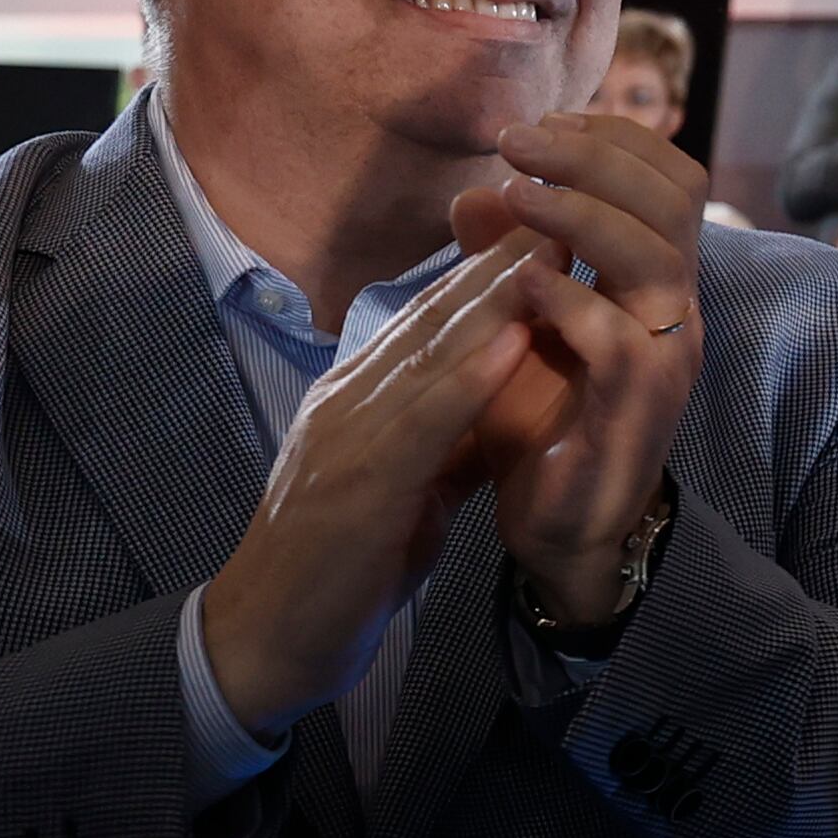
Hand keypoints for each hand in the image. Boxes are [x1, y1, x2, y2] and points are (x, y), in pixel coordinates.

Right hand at [197, 242, 558, 730]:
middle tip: (568, 196)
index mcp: (367, 396)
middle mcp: (354, 399)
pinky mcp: (355, 486)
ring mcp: (349, 436)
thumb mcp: (413, 481)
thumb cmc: (345, 560)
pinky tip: (509, 344)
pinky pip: (418, 424)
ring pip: (428, 351)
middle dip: (505, 254)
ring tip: (552, 240)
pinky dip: (465, 380)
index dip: (500, 265)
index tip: (562, 218)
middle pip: (438, 314)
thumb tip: (503, 391)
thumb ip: (451, 431)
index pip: (440, 318)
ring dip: (493, 294)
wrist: (268, 640)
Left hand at [450, 114, 713, 618]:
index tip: (542, 121)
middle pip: (674, 197)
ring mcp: (666, 355)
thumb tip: (477, 190)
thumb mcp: (516, 322)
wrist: (559, 524)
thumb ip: (505, 256)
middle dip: (594, 154)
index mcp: (656, 278)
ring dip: (581, 214)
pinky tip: (518, 287)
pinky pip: (619, 338)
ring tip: (517, 197)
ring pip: (656, 255)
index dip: (614, 137)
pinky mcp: (640, 408)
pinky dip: (567, 300)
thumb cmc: (544, 419)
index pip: (671, 176)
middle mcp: (675, 306)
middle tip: (517, 141)